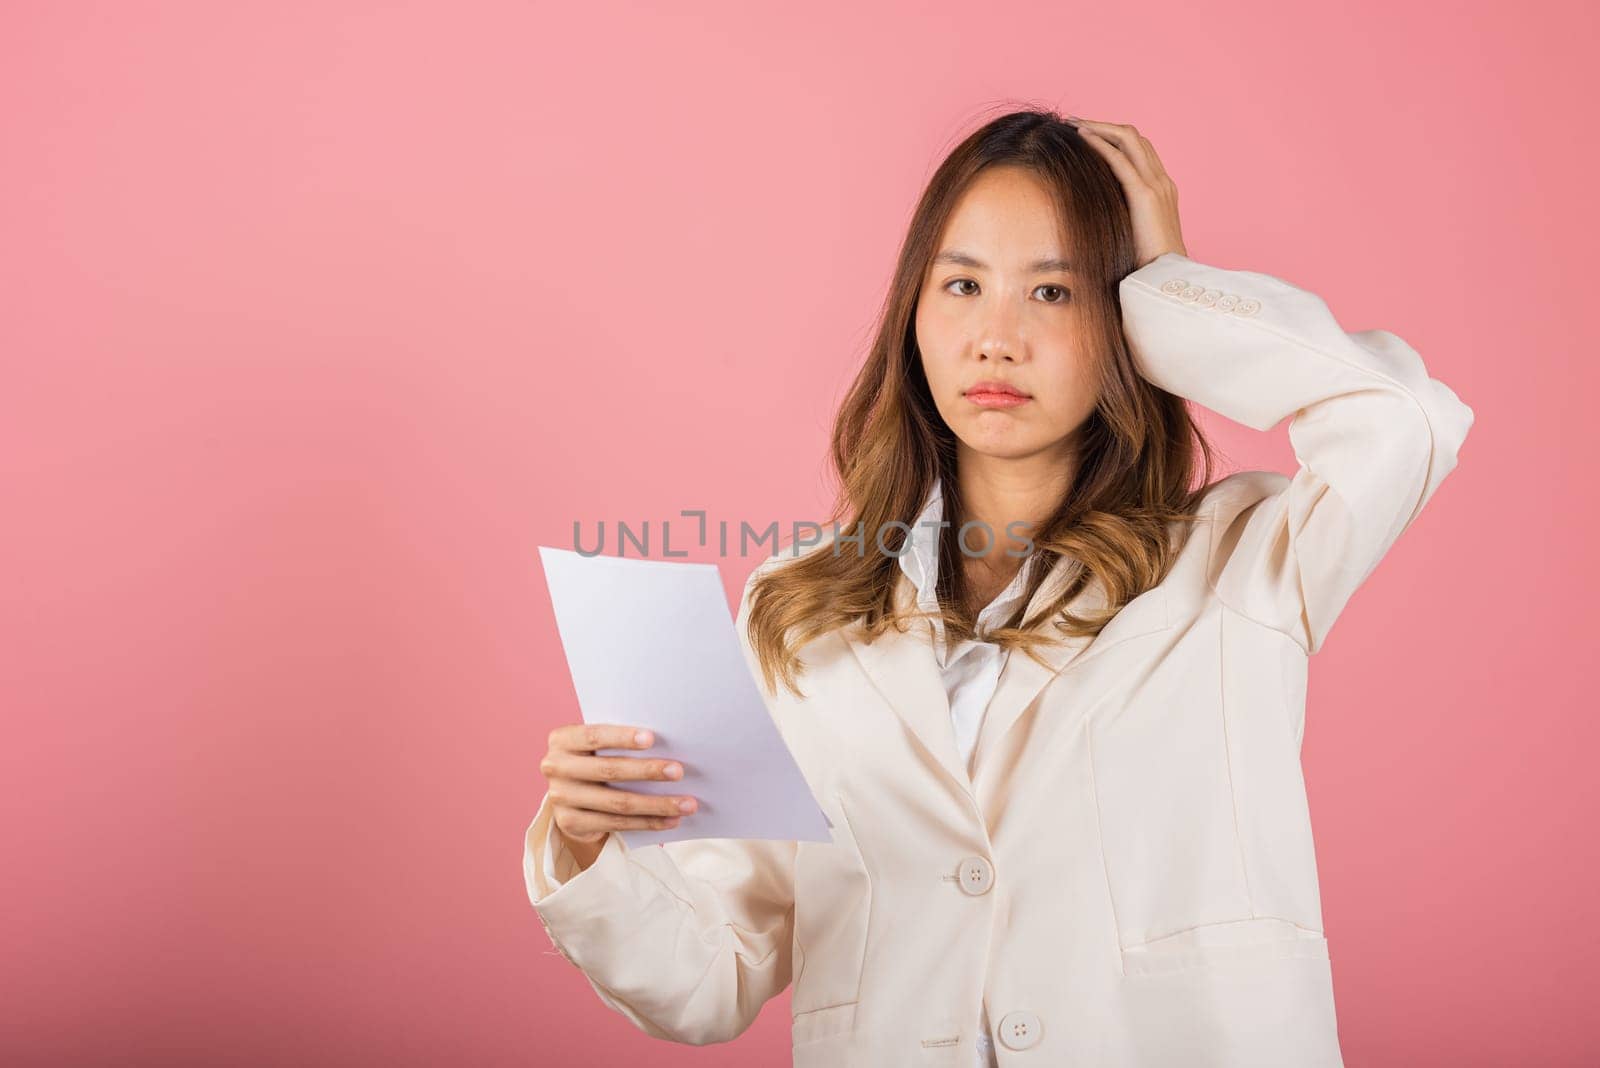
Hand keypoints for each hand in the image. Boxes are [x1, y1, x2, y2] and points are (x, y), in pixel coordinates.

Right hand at [539, 724, 698, 871]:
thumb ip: (619, 742)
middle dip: (647, 771)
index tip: (652, 738)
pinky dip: (648, 822)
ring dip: (657, 804)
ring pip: (617, 802)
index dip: (622, 737)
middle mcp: (555, 767)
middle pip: (608, 770)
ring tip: (686, 803)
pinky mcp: (570, 823)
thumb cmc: (594, 759)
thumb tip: (668, 743)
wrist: (570, 797)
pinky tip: (671, 819)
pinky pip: (617, 824)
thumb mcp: (597, 746)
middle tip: (678, 771)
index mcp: (562, 740)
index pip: (594, 735)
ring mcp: (560, 798)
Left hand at [1068, 116, 1187, 269]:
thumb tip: (1096, 216)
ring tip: (1075, 124)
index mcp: (1162, 189)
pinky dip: (1101, 143)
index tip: (1088, 135)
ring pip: (1129, 140)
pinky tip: (1082, 137)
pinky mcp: (1145, 194)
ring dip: (1100, 127)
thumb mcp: (1133, 234)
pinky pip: (1120, 159)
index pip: (1139, 150)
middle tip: (1076, 122)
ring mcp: (1156, 185)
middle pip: (1134, 138)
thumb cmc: (1147, 265)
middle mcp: (1162, 181)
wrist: (1165, 278)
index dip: (1114, 138)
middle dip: (1104, 126)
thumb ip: (1122, 218)